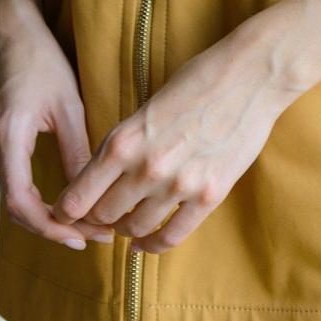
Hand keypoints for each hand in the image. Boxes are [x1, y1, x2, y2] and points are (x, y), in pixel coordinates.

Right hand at [0, 0, 113, 250]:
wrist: (16, 37)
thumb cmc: (42, 63)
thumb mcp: (68, 106)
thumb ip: (76, 151)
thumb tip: (90, 194)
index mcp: (9, 139)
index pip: (22, 203)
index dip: (51, 227)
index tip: (82, 237)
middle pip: (18, 209)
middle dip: (55, 228)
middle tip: (94, 237)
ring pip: (16, 200)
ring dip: (48, 217)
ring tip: (87, 225)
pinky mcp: (1, 145)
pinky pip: (17, 185)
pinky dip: (40, 201)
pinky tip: (68, 204)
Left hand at [50, 34, 289, 253]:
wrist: (251, 75)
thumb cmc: (198, 80)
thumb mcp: (146, 107)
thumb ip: (124, 143)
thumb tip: (101, 177)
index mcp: (123, 142)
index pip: (77, 198)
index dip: (69, 211)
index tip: (71, 212)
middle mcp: (146, 168)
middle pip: (104, 216)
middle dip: (99, 217)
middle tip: (105, 213)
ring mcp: (179, 185)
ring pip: (135, 229)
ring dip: (127, 229)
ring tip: (129, 222)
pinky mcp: (209, 195)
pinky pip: (171, 236)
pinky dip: (153, 244)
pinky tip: (147, 242)